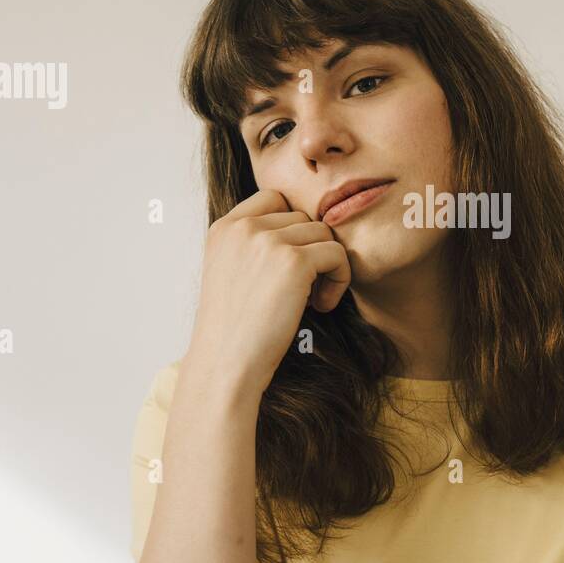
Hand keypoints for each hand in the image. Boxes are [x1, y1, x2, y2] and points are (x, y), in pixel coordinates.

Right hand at [186, 188, 350, 394]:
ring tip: (312, 299)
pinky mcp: (294, 261)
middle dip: (310, 250)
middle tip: (304, 289)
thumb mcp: (231, 272)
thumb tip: (308, 227)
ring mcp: (267, 240)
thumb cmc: (235, 330)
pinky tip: (320, 306)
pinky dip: (339, 280)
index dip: (291, 227)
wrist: (226, 364)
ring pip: (323, 233)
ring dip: (327, 265)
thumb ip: (256, 244)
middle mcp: (243, 227)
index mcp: (224, 227)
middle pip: (303, 216)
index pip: (274, 197)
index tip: (289, 265)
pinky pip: (337, 254)